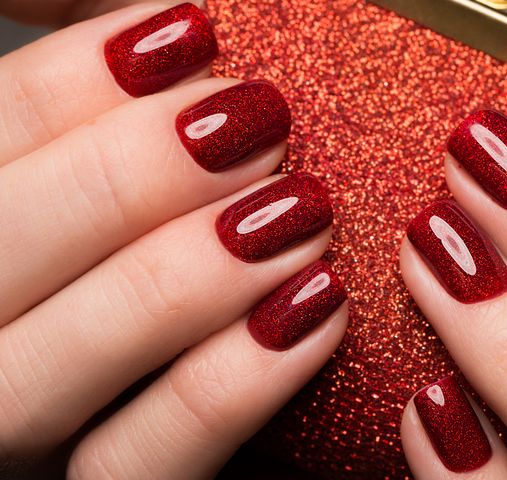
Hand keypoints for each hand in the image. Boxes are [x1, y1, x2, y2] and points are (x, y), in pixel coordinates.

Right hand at [0, 2, 347, 477]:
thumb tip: (152, 11)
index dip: (73, 83)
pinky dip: (225, 390)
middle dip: (129, 174)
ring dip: (180, 281)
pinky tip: (318, 307)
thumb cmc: (158, 219)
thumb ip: (88, 77)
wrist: (199, 363)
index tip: (194, 37)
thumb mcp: (109, 138)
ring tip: (304, 210)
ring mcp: (25, 433)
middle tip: (258, 121)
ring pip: (41, 378)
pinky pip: (136, 469)